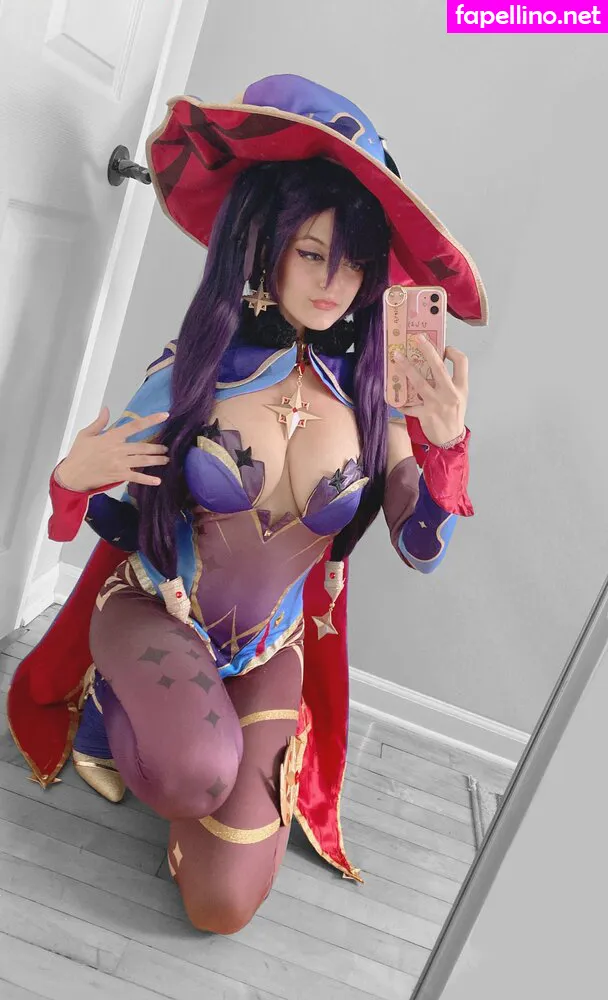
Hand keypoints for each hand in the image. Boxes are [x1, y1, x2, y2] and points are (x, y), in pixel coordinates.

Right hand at [56, 407, 170, 491]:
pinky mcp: (119, 475)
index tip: (164, 416)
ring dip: (156, 460)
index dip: (151, 420)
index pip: (135, 426)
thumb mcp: (86, 434)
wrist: (73, 474)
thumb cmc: (79, 453)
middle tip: (166, 448)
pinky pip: (136, 477)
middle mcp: (118, 449)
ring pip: (143, 461)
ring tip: (166, 459)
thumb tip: (106, 409)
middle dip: (157, 447)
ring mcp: (120, 463)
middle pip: (143, 447)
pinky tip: (157, 481)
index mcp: (112, 437)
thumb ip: (99, 422)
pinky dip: (147, 480)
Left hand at [391, 335, 468, 446]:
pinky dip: (400, 401)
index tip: (444, 348)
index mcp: (461, 387)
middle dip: (427, 351)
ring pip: (420, 382)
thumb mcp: (459, 395)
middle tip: (417, 337)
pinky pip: (409, 405)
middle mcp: (450, 394)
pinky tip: (392, 398)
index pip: (462, 362)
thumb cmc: (454, 414)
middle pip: (438, 368)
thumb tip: (435, 360)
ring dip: (407, 368)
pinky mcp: (425, 414)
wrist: (450, 438)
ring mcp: (437, 404)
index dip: (453, 352)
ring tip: (397, 358)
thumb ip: (451, 380)